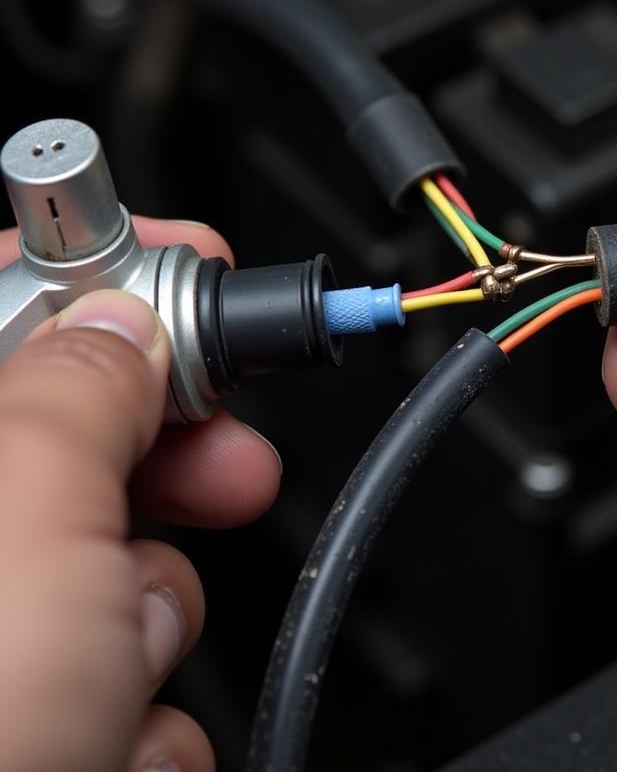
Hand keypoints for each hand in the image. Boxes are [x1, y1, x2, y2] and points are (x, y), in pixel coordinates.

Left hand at [0, 217, 281, 771]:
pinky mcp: (43, 713)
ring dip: (149, 618)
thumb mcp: (12, 512)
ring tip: (103, 681)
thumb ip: (79, 381)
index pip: (5, 302)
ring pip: (125, 569)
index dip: (108, 269)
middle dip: (168, 461)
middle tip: (224, 462)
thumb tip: (127, 317)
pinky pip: (133, 669)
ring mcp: (2, 632)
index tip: (195, 264)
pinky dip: (139, 711)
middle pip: (82, 438)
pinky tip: (96, 751)